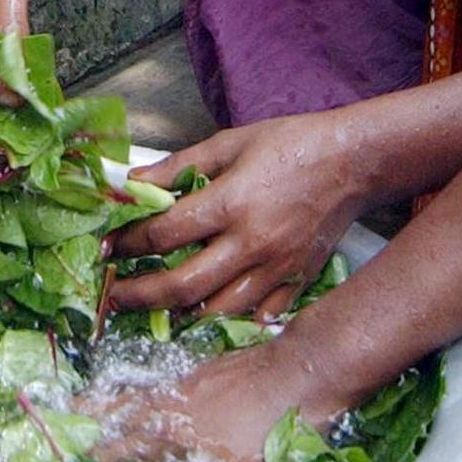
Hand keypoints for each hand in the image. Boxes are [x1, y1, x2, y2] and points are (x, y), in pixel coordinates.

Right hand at [84, 334, 327, 461]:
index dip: (112, 451)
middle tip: (69, 412)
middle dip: (99, 415)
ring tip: (91, 396)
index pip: (138, 444)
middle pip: (131, 410)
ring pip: (145, 390)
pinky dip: (146, 383)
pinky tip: (147, 386)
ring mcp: (193, 380)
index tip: (87, 453)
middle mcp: (181, 403)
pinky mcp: (209, 367)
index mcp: (184, 432)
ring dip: (116, 397)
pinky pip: (164, 377)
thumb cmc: (280, 424)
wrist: (302, 368)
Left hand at [109, 113, 367, 318]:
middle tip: (114, 295)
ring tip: (153, 306)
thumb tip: (133, 180)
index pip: (165, 233)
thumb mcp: (229, 143)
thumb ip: (179, 164)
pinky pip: (254, 316)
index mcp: (231, 202)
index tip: (109, 247)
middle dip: (141, 294)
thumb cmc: (290, 144)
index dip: (128, 243)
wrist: (351, 162)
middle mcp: (251, 243)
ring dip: (178, 313)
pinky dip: (225, 319)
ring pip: (216, 311)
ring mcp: (275, 269)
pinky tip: (204, 312)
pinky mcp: (295, 283)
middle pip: (184, 285)